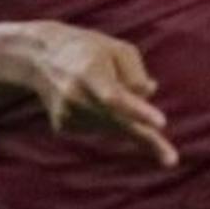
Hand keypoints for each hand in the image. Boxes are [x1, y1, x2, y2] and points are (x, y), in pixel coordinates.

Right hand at [0, 22, 175, 165]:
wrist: (38, 57)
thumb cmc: (88, 49)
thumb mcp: (117, 49)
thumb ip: (137, 73)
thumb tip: (150, 94)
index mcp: (90, 72)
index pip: (116, 96)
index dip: (137, 111)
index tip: (161, 123)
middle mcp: (76, 95)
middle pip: (117, 122)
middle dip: (146, 140)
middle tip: (171, 159)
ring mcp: (67, 113)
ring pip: (113, 126)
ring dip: (125, 118)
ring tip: (106, 88)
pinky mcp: (64, 126)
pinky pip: (100, 128)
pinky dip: (106, 117)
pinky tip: (90, 99)